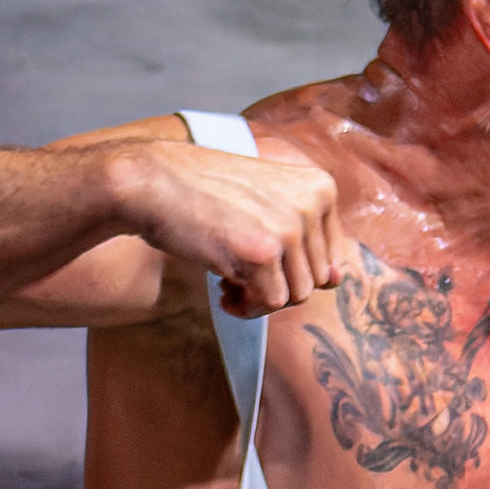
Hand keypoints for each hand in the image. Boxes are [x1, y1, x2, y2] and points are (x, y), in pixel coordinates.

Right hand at [109, 129, 352, 316]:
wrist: (150, 180)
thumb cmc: (203, 193)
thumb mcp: (265, 203)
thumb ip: (305, 238)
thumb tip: (338, 280)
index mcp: (320, 188)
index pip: (330, 255)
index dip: (291, 267)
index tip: (257, 255)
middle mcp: (312, 204)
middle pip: (316, 279)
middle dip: (277, 285)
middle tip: (239, 271)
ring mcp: (289, 227)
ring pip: (298, 296)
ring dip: (262, 298)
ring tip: (230, 282)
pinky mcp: (262, 253)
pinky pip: (270, 304)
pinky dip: (247, 307)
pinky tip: (222, 289)